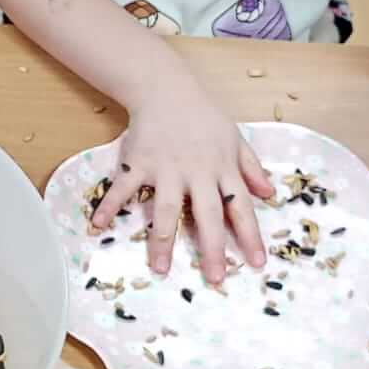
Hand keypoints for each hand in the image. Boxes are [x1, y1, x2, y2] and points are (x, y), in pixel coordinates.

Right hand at [93, 61, 272, 284]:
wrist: (166, 89)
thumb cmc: (203, 116)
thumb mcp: (235, 139)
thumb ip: (251, 168)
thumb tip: (270, 194)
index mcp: (222, 169)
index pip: (241, 207)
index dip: (249, 236)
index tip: (256, 264)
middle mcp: (196, 172)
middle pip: (207, 216)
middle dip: (212, 249)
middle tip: (215, 279)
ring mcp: (165, 169)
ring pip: (166, 210)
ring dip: (162, 241)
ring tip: (161, 270)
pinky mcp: (138, 163)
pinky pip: (123, 189)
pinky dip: (109, 206)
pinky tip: (98, 226)